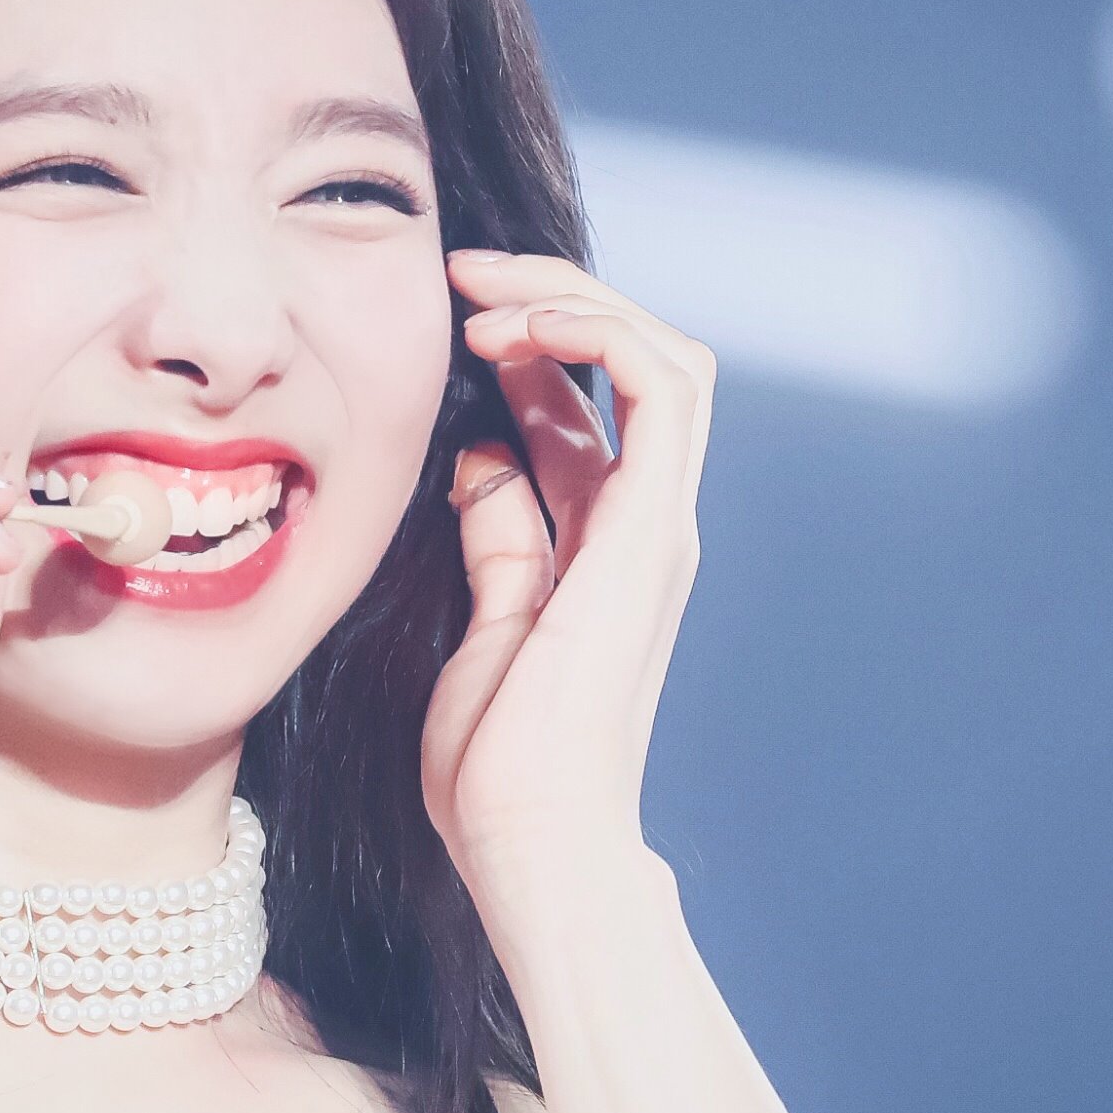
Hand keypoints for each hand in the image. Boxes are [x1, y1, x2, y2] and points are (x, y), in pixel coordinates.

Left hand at [419, 248, 713, 889]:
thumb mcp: (481, 624)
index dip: (528, 344)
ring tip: (487, 291)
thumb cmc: (499, 766)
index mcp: (601, 544)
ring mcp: (659, 525)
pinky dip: (600, 333)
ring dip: (579, 300)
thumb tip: (479, 459)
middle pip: (634, 364)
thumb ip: (496, 540)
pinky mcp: (653, 529)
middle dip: (554, 296)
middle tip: (464, 271)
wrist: (531, 841)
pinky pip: (661, 387)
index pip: (586, 409)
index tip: (447, 316)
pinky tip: (519, 327)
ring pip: (666, 356)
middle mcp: (646, 524)